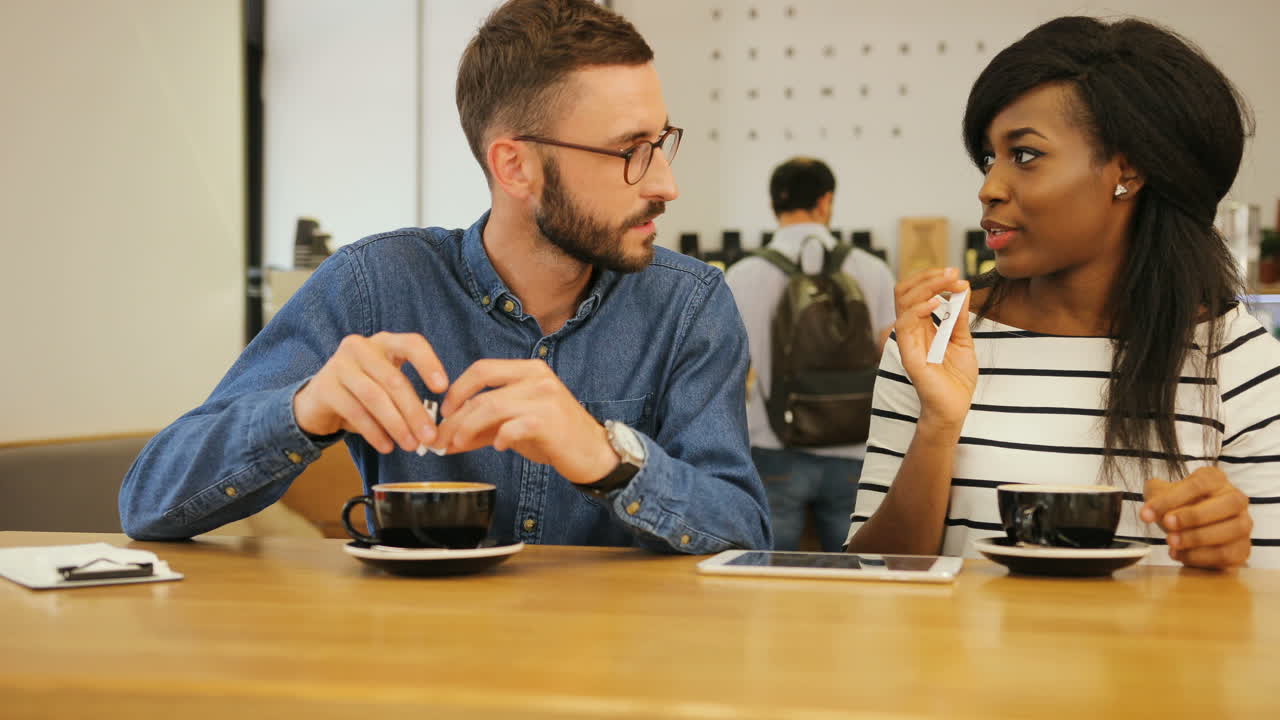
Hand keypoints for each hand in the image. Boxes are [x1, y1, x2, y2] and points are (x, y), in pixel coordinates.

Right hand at [293, 333, 448, 453]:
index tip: (443, 388)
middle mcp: (361, 348)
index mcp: (383, 342)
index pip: (411, 344)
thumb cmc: (361, 392)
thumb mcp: (386, 387)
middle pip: (394, 380)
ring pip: (375, 397)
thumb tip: (432, 427)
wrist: (317, 402)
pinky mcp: (325, 388)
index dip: (429, 364)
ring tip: (411, 445)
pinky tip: (387, 446)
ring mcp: (340, 365)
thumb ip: (408, 398)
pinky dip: (374, 432)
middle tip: (430, 437)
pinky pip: (356, 412)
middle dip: (415, 412)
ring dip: (396, 425)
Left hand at [432, 359, 617, 484]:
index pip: (483, 369)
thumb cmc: (555, 436)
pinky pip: (513, 426)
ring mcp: (545, 398)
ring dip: (468, 429)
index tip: (445, 412)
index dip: (457, 389)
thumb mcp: (516, 425)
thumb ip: (483, 426)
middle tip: (442, 438)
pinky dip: (499, 437)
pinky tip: (497, 446)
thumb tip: (447, 437)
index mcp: (529, 370)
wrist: (594, 452)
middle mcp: (537, 378)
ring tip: (458, 445)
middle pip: (483, 393)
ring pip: (492, 408)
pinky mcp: (550, 421)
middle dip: (456, 418)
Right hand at [893, 267, 976, 431]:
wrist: (954, 408)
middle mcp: (911, 330)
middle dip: (929, 276)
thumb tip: (961, 290)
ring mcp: (907, 341)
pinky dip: (919, 308)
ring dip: (928, 286)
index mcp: (922, 326)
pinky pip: (905, 323)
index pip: (916, 292)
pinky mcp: (908, 354)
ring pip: (904, 301)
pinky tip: (937, 303)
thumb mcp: (963, 341)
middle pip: (905, 291)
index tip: (956, 274)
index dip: (932, 278)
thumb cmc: (956, 379)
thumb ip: (959, 318)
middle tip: (953, 272)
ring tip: (949, 283)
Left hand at [1143, 467, 1252, 568]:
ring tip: (1171, 543)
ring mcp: (1243, 524)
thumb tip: (1149, 512)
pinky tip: (1179, 554)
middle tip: (1167, 525)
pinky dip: (1200, 556)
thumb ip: (1155, 498)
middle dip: (1194, 516)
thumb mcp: (1162, 495)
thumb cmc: (1179, 507)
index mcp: (1216, 479)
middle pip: (1228, 504)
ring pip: (1232, 530)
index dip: (1171, 499)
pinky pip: (1227, 554)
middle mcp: (1235, 499)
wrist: (1190, 530)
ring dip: (1198, 538)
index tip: (1146, 514)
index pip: (1198, 484)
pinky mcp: (1242, 549)